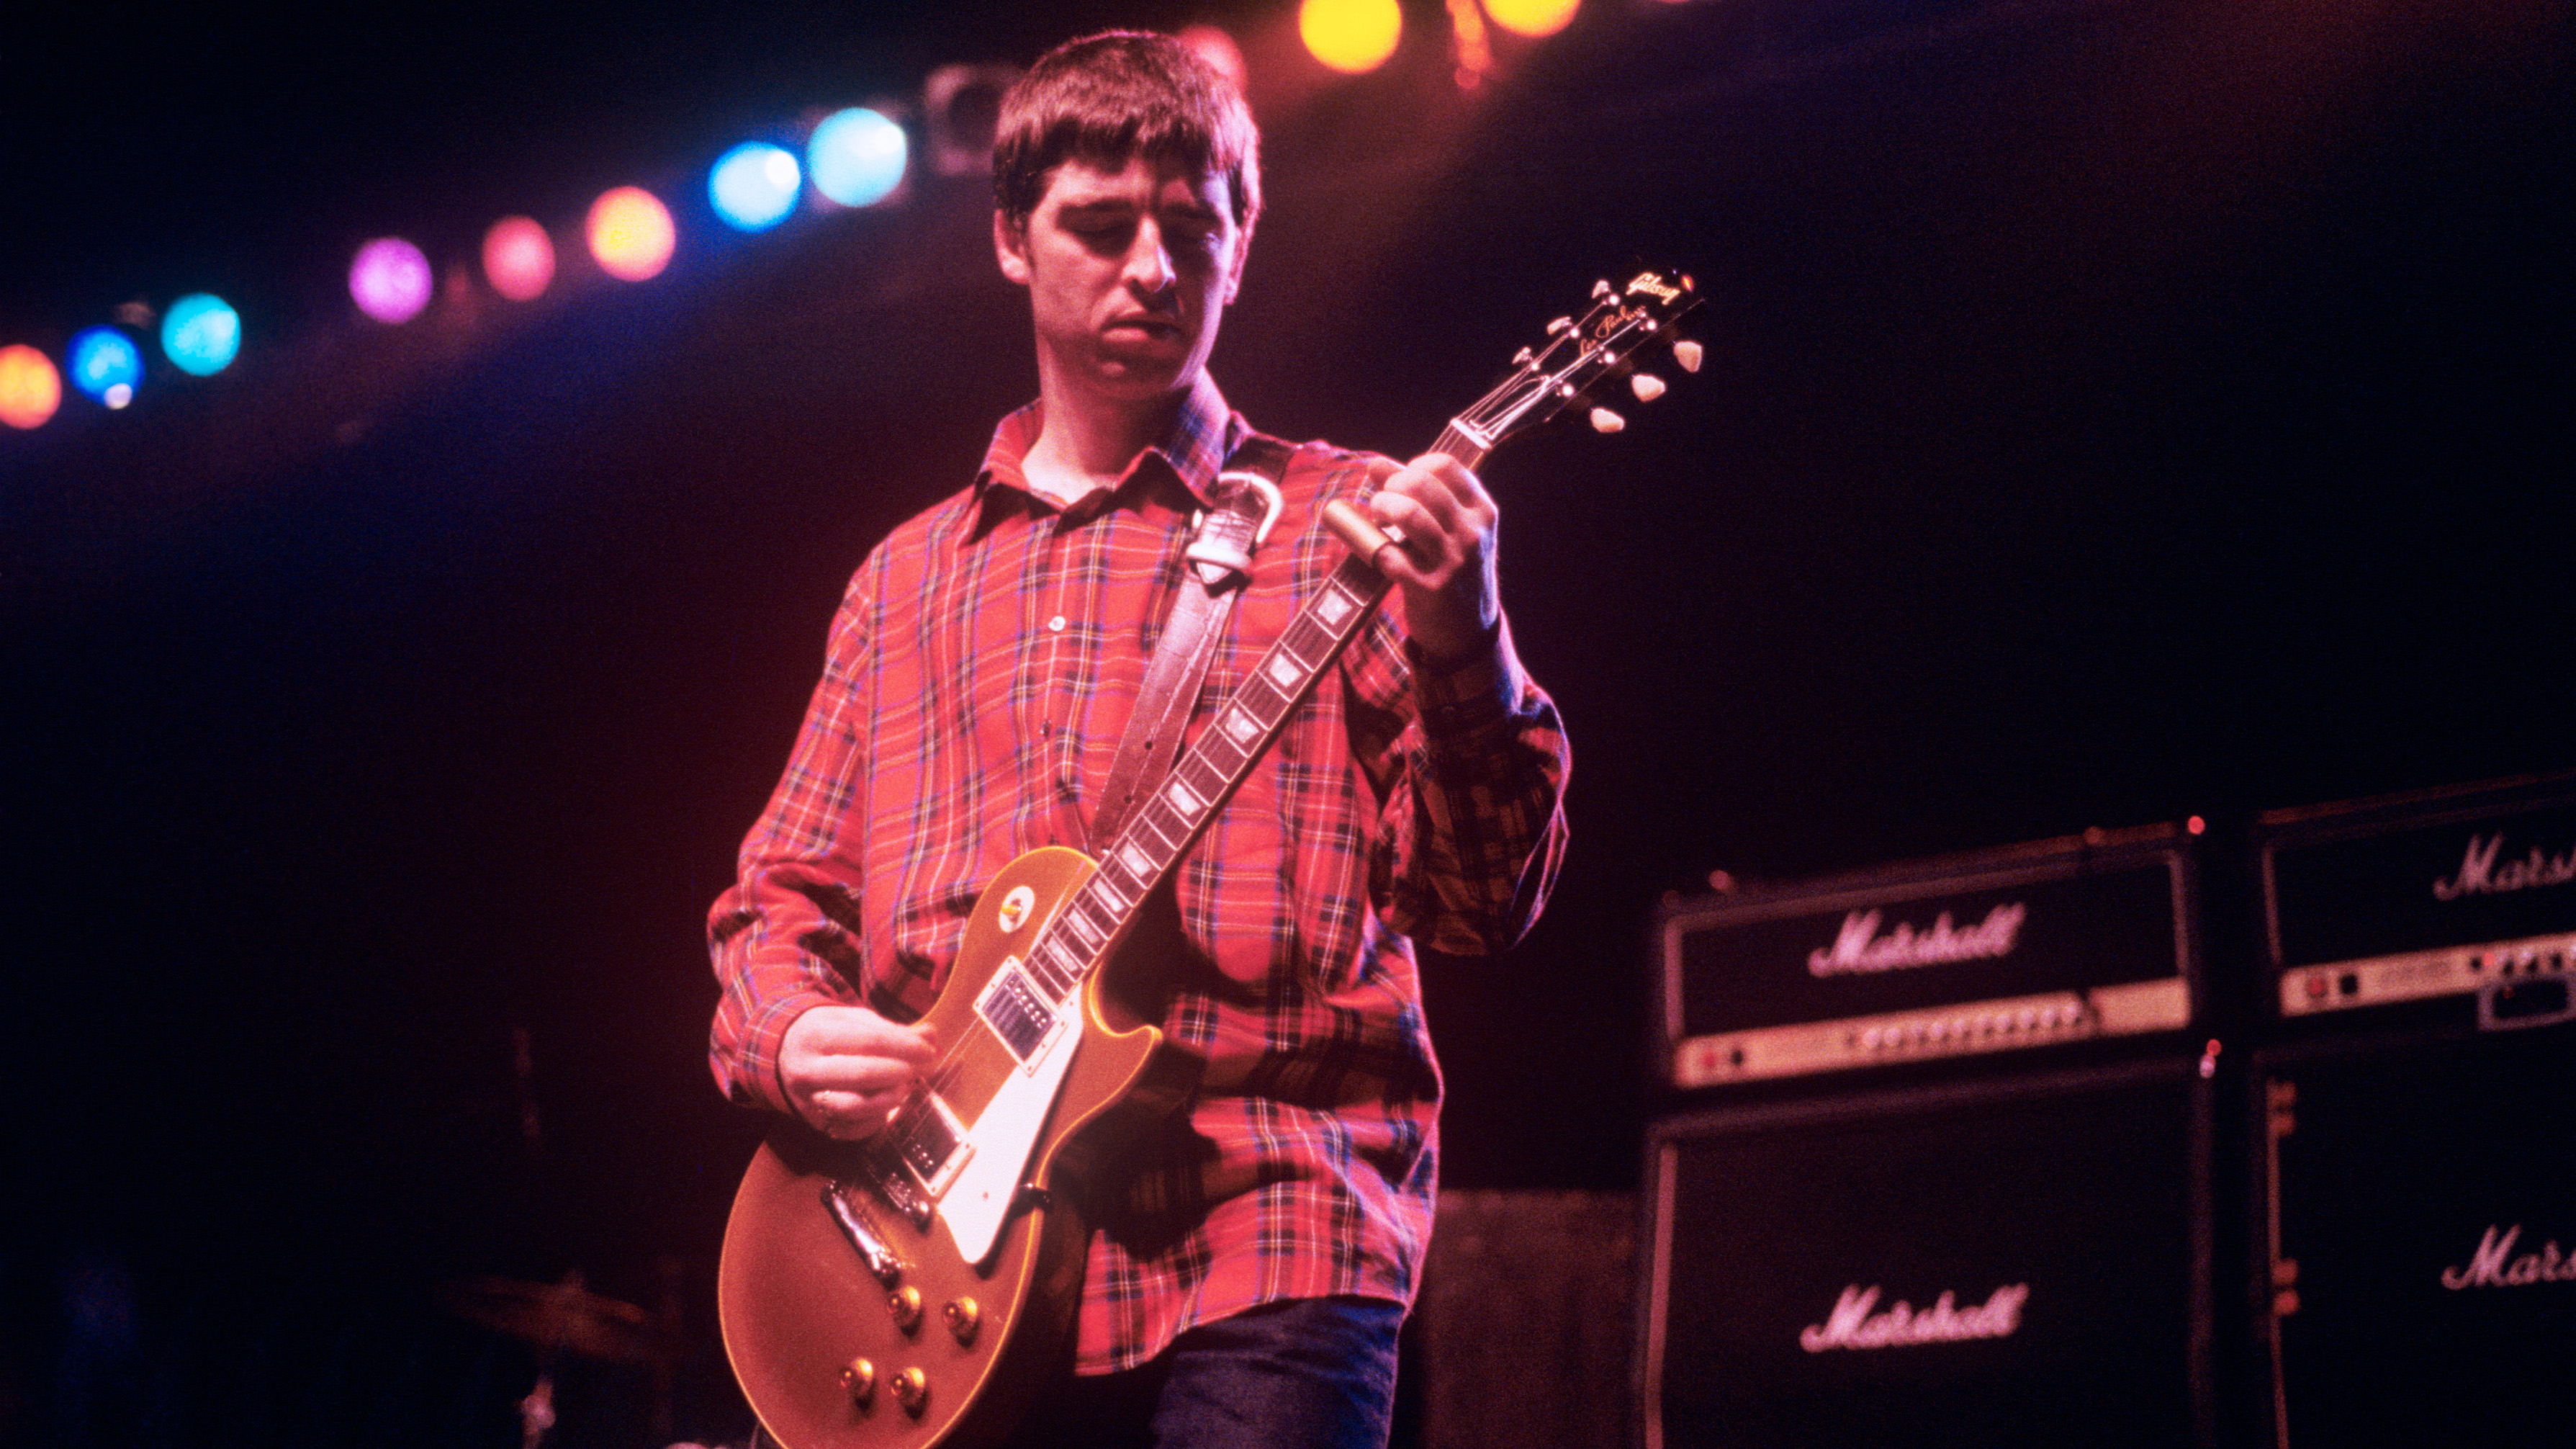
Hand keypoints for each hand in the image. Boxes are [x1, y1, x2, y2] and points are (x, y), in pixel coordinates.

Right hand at [780, 1004, 937, 1140]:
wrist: (781, 1053)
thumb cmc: (827, 1032)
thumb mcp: (853, 1020)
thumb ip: (892, 1029)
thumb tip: (930, 1037)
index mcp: (817, 1035)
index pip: (870, 1041)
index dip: (905, 1046)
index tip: (928, 1050)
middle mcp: (807, 1069)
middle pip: (863, 1074)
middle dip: (901, 1071)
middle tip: (924, 1068)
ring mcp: (808, 1099)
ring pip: (855, 1106)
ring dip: (890, 1098)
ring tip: (907, 1087)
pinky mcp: (814, 1122)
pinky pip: (850, 1129)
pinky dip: (876, 1120)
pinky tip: (888, 1106)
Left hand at [1365, 453, 1500, 664]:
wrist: (1469, 632)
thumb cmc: (1455, 570)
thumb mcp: (1454, 530)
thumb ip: (1419, 494)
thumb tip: (1375, 463)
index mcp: (1482, 511)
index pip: (1444, 465)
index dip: (1412, 467)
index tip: (1401, 484)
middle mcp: (1472, 533)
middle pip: (1420, 482)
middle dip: (1390, 487)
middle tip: (1383, 505)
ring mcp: (1453, 560)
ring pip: (1406, 512)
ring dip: (1380, 510)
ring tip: (1378, 521)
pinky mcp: (1430, 587)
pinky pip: (1388, 553)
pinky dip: (1372, 548)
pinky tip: (1377, 551)